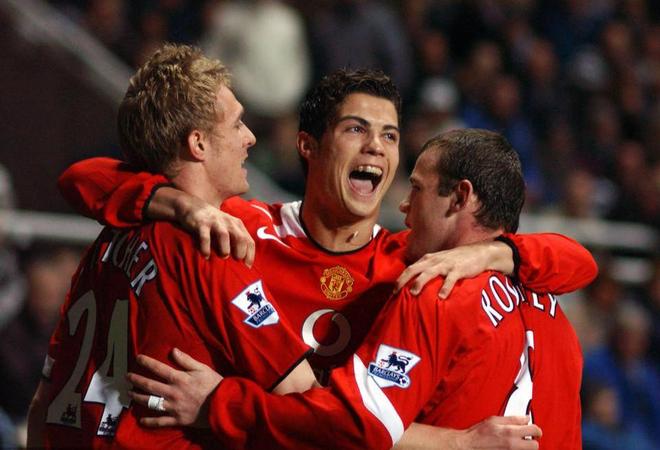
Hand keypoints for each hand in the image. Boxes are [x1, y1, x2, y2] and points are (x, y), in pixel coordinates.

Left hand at [127, 348, 222, 427]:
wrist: (223, 405)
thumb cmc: (214, 385)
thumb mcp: (202, 368)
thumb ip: (186, 360)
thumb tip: (173, 350)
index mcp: (179, 378)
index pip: (158, 368)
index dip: (147, 362)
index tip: (138, 358)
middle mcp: (173, 392)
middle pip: (150, 385)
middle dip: (136, 380)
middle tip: (128, 377)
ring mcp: (173, 407)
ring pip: (151, 402)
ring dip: (138, 397)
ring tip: (131, 394)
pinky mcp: (177, 419)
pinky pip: (160, 421)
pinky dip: (150, 422)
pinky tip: (141, 420)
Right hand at [174, 194, 254, 265]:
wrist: (193, 206)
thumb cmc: (213, 224)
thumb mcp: (228, 228)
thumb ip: (236, 241)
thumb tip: (244, 262)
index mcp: (237, 224)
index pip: (248, 240)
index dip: (250, 254)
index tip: (247, 266)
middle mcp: (228, 222)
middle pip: (239, 237)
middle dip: (240, 251)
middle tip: (236, 260)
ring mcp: (214, 222)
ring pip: (224, 236)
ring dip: (225, 249)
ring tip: (224, 256)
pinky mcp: (201, 224)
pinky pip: (205, 238)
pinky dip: (206, 248)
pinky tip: (206, 255)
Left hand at [395, 241, 512, 297]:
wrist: (478, 253)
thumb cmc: (456, 259)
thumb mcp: (439, 261)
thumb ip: (427, 268)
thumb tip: (415, 282)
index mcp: (428, 259)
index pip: (410, 267)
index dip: (400, 278)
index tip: (393, 290)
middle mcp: (434, 260)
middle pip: (414, 269)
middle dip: (403, 279)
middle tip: (395, 291)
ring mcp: (446, 264)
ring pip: (429, 272)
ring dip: (420, 282)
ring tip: (413, 293)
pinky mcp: (458, 270)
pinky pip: (450, 279)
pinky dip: (445, 288)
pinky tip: (441, 297)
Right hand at [456, 416, 540, 449]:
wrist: (469, 446)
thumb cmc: (477, 434)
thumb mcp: (493, 420)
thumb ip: (512, 419)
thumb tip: (525, 418)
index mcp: (510, 432)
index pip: (534, 430)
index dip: (536, 429)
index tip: (534, 429)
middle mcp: (513, 444)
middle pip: (535, 445)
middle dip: (532, 441)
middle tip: (527, 438)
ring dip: (525, 447)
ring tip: (516, 443)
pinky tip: (510, 447)